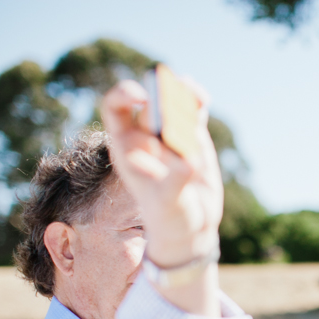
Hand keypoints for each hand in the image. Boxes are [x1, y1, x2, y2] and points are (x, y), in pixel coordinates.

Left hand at [101, 79, 221, 266]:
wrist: (190, 225)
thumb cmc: (170, 217)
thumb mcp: (169, 203)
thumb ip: (176, 181)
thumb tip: (188, 160)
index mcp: (127, 147)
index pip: (116, 109)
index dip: (125, 95)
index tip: (143, 95)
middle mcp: (146, 136)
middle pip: (152, 102)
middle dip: (164, 96)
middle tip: (179, 101)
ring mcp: (170, 135)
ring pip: (174, 103)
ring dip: (184, 93)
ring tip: (197, 96)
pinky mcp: (193, 138)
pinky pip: (193, 113)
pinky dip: (197, 102)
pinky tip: (202, 98)